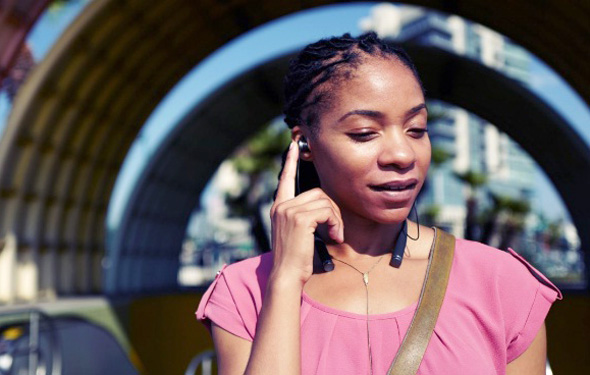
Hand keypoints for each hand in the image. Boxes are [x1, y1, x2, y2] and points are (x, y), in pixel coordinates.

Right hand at [269, 141, 343, 285]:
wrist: (286, 275)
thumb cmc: (294, 258)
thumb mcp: (295, 232)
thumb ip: (303, 216)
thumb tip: (323, 205)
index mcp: (279, 207)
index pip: (285, 179)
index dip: (291, 161)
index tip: (294, 145)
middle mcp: (282, 206)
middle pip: (318, 193)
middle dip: (332, 210)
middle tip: (336, 229)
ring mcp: (289, 210)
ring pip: (325, 202)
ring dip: (336, 219)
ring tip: (335, 235)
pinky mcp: (300, 218)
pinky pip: (327, 211)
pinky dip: (336, 224)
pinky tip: (335, 237)